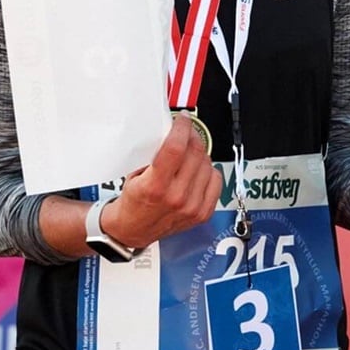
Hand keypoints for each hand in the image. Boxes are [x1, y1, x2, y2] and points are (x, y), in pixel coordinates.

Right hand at [102, 114, 222, 247]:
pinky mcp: (203, 213)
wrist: (133, 230)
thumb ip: (154, 153)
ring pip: (208, 163)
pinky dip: (208, 170)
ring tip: (188, 154)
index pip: (176, 148)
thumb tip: (172, 129)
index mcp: (155, 187)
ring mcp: (192, 207)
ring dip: (199, 153)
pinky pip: (216, 179)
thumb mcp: (134, 173)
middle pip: (195, 152)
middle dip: (191, 136)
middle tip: (186, 132)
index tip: (183, 119)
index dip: (182, 128)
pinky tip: (197, 170)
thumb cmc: (133, 202)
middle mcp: (176, 198)